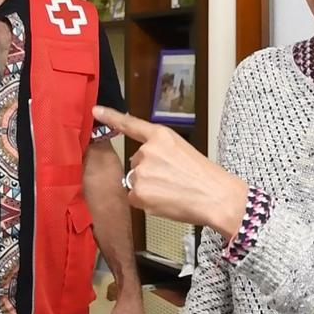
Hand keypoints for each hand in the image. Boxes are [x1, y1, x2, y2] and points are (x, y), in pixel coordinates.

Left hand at [92, 106, 247, 238]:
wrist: (217, 197)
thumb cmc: (205, 177)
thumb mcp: (182, 151)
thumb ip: (160, 152)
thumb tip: (144, 166)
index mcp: (161, 136)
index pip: (131, 124)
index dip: (111, 117)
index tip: (96, 110)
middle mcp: (147, 151)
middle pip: (136, 163)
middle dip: (149, 172)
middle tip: (174, 179)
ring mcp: (141, 172)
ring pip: (136, 182)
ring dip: (148, 188)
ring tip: (173, 191)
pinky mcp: (139, 193)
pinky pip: (135, 198)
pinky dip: (148, 203)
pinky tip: (166, 201)